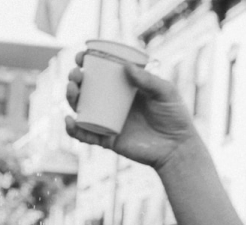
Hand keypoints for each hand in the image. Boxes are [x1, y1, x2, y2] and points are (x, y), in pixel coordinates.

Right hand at [64, 52, 196, 170]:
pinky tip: (69, 120)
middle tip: (75, 74)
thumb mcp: (165, 92)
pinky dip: (73, 130)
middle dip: (75, 80)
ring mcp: (108, 122)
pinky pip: (85, 135)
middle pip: (86, 90)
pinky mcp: (107, 140)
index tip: (81, 56)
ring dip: (71, 99)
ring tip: (71, 89)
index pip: (101, 73)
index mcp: (124, 89)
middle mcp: (112, 105)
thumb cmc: (174, 116)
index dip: (87, 64)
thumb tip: (125, 67)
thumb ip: (148, 80)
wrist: (176, 147)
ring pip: (82, 110)